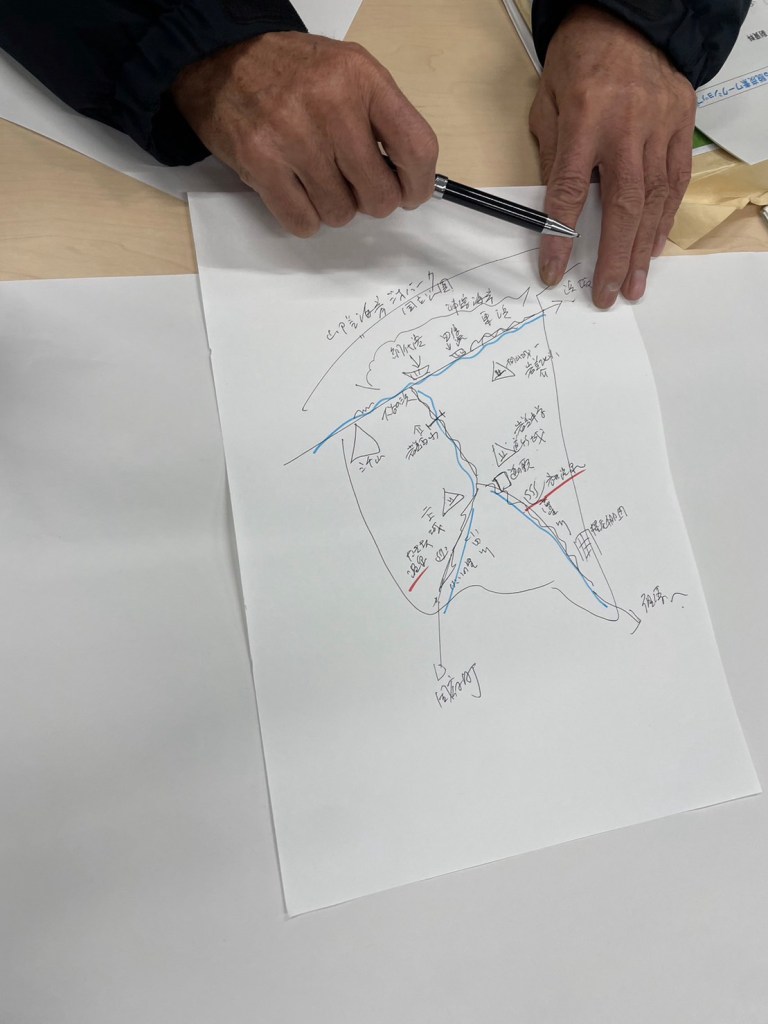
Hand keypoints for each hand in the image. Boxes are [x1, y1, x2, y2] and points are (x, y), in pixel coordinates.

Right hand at [172, 32, 437, 235]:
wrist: (222, 61)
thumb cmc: (293, 74)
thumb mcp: (349, 73)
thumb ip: (383, 119)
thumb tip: (407, 181)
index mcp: (363, 79)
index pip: (416, 148)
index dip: (419, 184)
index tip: (410, 194)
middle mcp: (331, 105)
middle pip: (380, 194)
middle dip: (372, 201)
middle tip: (357, 187)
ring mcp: (293, 136)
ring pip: (341, 213)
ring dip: (334, 207)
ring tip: (318, 179)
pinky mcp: (261, 163)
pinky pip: (303, 222)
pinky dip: (305, 217)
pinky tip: (297, 192)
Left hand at [529, 5, 695, 306]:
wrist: (629, 17)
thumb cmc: (580, 59)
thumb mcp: (546, 102)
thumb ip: (551, 154)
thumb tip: (554, 207)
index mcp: (585, 119)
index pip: (569, 192)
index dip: (561, 237)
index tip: (553, 271)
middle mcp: (626, 127)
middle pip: (622, 206)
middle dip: (614, 257)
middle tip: (608, 294)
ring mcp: (660, 127)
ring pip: (654, 199)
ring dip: (643, 248)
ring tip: (635, 283)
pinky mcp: (682, 124)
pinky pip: (676, 181)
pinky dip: (665, 217)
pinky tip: (654, 246)